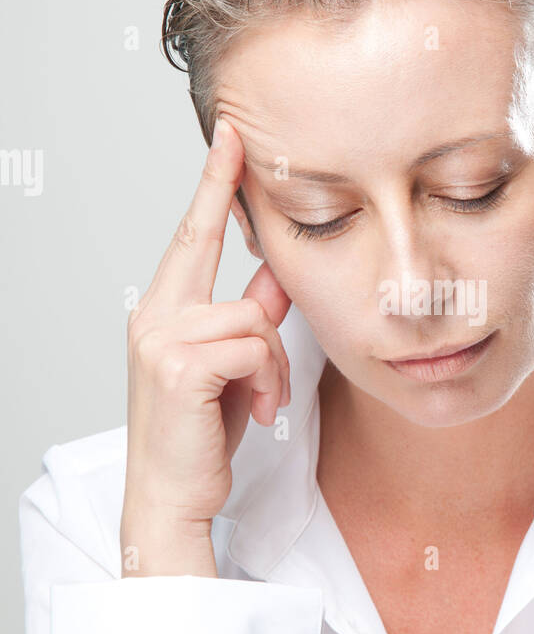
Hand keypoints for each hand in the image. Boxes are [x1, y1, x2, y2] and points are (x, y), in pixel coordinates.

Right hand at [121, 118, 291, 548]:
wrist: (174, 496)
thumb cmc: (202, 435)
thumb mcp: (234, 368)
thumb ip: (251, 316)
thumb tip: (279, 272)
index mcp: (163, 310)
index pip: (191, 234)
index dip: (213, 183)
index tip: (230, 136)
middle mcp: (153, 315)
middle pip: (218, 253)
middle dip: (241, 219)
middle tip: (247, 151)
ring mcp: (161, 337)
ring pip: (255, 316)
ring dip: (276, 364)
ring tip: (267, 400)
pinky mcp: (179, 365)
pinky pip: (254, 346)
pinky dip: (271, 381)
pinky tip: (261, 412)